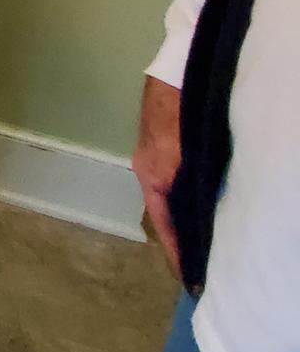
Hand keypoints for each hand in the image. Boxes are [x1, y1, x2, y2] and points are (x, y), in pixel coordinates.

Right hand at [133, 76, 183, 278]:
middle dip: (180, 239)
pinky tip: (203, 205)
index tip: (190, 281)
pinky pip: (176, 184)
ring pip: (171, 198)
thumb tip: (197, 222)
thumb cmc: (177, 110)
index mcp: (150, 175)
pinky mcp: (165, 147)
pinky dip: (186, 201)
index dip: (176, 253)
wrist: (175, 71)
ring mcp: (156, 157)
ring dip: (185, 219)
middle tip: (201, 266)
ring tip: (203, 242)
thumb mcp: (183, 152)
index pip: (164, 225)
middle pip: (166, 213)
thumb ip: (187, 183)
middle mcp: (149, 170)